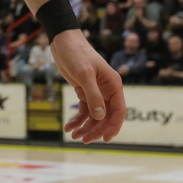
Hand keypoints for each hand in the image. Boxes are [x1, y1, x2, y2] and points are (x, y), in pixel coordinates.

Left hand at [54, 29, 124, 143]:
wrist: (63, 42)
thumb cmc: (77, 54)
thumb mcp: (84, 74)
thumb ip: (93, 95)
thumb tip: (100, 117)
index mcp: (113, 85)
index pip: (119, 110)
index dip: (114, 126)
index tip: (106, 139)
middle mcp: (107, 90)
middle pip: (106, 116)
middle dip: (96, 129)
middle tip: (84, 140)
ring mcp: (95, 92)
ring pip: (94, 116)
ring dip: (85, 127)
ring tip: (74, 135)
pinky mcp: (83, 92)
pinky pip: (83, 110)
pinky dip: (77, 119)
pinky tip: (68, 127)